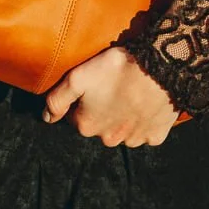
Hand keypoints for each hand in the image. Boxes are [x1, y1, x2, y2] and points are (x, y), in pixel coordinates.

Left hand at [41, 45, 178, 146]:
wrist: (161, 68)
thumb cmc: (117, 70)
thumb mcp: (78, 78)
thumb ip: (57, 100)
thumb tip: (46, 118)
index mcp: (87, 126)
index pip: (76, 117)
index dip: (82, 100)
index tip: (93, 85)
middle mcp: (108, 139)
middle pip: (100, 125)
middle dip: (103, 110)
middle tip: (112, 87)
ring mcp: (134, 139)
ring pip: (122, 130)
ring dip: (123, 117)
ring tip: (130, 92)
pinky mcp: (156, 135)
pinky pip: (146, 131)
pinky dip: (145, 121)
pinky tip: (147, 104)